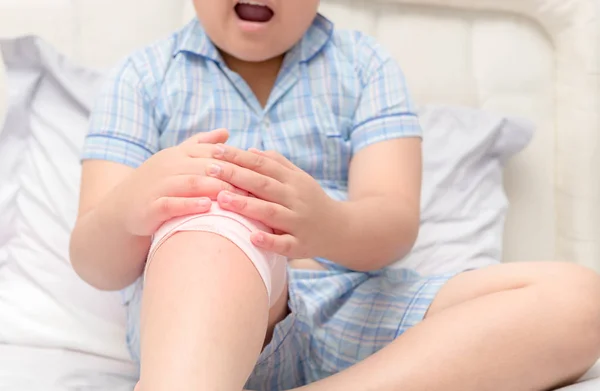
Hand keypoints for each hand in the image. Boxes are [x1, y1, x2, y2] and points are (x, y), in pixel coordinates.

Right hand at [110, 129, 246, 236]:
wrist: (120, 209)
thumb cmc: (157, 183)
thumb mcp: (177, 160)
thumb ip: (201, 145)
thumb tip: (226, 131)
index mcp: (178, 154)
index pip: (211, 152)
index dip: (235, 159)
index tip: (258, 168)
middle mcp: (168, 166)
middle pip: (204, 166)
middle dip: (230, 175)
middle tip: (254, 184)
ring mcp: (158, 185)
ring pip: (190, 183)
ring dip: (214, 188)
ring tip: (236, 195)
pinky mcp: (149, 207)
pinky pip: (171, 204)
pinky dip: (189, 205)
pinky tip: (207, 207)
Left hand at [209, 145, 339, 258]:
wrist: (342, 229)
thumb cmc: (311, 201)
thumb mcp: (299, 178)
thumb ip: (276, 164)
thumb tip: (250, 151)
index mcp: (292, 180)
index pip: (262, 164)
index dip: (239, 157)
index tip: (215, 151)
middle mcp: (295, 198)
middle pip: (263, 184)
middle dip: (236, 176)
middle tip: (210, 169)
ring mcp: (298, 222)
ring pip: (271, 212)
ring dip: (247, 205)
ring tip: (222, 199)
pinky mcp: (300, 244)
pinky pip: (284, 243)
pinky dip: (269, 241)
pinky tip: (252, 237)